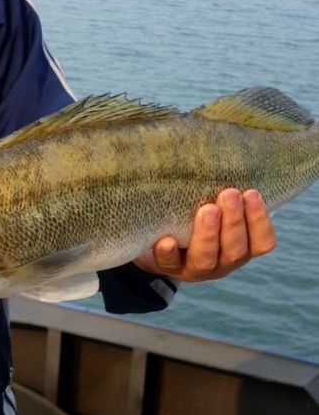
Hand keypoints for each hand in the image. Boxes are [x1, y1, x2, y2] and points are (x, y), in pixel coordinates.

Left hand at [134, 189, 276, 281]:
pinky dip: (167, 253)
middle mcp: (221, 262)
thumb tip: (226, 146)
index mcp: (239, 246)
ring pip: (206, 259)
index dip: (260, 220)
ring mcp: (193, 268)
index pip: (262, 242)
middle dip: (234, 222)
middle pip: (235, 250)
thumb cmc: (192, 213)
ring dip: (208, 234)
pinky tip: (165, 240)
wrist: (154, 238)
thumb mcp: (210, 201)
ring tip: (206, 210)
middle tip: (229, 194)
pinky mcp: (167, 268)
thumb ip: (221, 187)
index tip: (251, 193)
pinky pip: (168, 264)